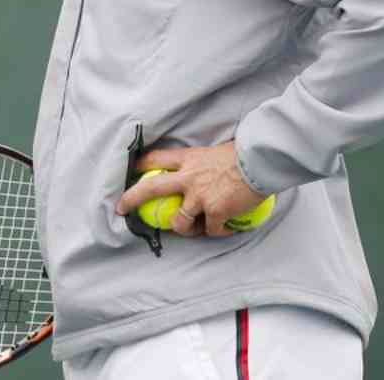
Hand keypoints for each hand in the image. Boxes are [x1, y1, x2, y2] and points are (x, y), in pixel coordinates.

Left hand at [115, 141, 267, 236]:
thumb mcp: (213, 151)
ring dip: (183, 229)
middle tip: (121, 209)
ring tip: (193, 229)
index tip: (130, 171)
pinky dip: (218, 232)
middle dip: (131, 199)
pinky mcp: (215, 212)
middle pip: (150, 188)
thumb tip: (204, 164)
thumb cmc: (243, 153)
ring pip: (179, 221)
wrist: (261, 161)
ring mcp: (199, 196)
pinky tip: (227, 229)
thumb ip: (202, 161)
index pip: (155, 159)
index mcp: (187, 159)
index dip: (139, 165)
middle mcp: (188, 178)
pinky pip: (211, 230)